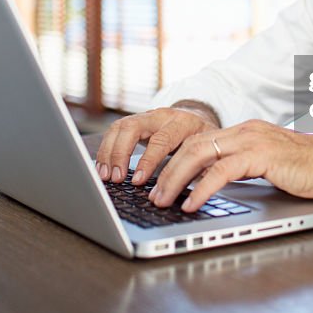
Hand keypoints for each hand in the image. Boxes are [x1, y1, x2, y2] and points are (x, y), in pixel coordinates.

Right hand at [95, 105, 219, 184]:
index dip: (148, 161)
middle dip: (121, 153)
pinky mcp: (134, 122)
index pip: (161, 139)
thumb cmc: (203, 140)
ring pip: (120, 127)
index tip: (138, 181)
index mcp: (182, 123)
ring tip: (105, 176)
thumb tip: (193, 197)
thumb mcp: (208, 152)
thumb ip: (200, 169)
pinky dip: (106, 149)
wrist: (198, 119)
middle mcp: (161, 115)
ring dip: (109, 152)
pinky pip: (115, 131)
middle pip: (133, 127)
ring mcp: (146, 116)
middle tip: (117, 178)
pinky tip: (103, 168)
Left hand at [148, 119, 312, 210]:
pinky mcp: (262, 155)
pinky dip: (201, 188)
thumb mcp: (268, 166)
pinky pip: (221, 171)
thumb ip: (243, 169)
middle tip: (151, 193)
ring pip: (199, 154)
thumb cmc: (309, 170)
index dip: (174, 160)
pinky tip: (191, 203)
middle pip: (191, 145)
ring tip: (162, 200)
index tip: (158, 181)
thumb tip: (214, 186)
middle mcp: (244, 131)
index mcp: (244, 131)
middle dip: (166, 169)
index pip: (198, 141)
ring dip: (175, 178)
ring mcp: (252, 140)